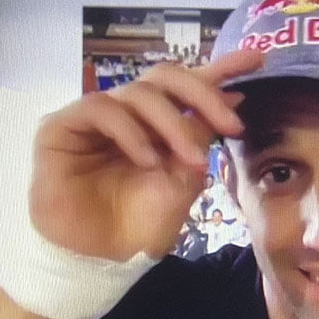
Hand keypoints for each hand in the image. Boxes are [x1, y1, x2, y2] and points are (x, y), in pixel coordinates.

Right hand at [29, 50, 262, 259]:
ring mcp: (94, 119)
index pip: (186, 86)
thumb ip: (201, 136)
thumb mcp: (185, 179)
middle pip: (163, 76)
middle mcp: (127, 114)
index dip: (219, 70)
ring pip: (137, 92)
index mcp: (157, 124)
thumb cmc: (141, 224)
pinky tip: (147, 160)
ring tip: (191, 160)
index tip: (257, 58)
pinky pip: (100, 109)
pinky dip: (130, 132)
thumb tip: (233, 95)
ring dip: (171, 124)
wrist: (103, 260)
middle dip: (203, 94)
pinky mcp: (61, 127)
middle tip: (230, 122)